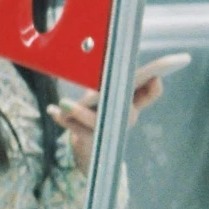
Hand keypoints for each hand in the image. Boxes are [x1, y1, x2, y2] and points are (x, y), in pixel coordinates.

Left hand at [47, 63, 165, 172]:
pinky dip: (61, 119)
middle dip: (119, 98)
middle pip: (124, 112)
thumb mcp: (104, 92)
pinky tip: (52, 110)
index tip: (156, 78)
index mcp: (132, 103)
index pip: (149, 94)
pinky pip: (74, 129)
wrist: (91, 147)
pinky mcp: (90, 139)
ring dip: (80, 113)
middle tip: (101, 90)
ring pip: (96, 122)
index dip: (154, 88)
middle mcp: (126, 118)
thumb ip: (104, 79)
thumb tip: (93, 61)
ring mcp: (109, 130)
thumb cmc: (99, 110)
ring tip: (64, 104)